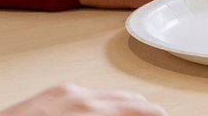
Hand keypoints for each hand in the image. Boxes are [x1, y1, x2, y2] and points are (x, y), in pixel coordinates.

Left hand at [0, 84, 165, 115]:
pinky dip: (110, 105)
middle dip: (147, 112)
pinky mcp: (52, 96)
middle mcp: (77, 95)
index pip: (138, 111)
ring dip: (130, 108)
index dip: (155, 115)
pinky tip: (111, 112)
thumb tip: (133, 111)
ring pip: (111, 99)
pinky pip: (91, 98)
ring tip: (145, 113)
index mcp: (86, 108)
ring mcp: (64, 93)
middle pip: (128, 103)